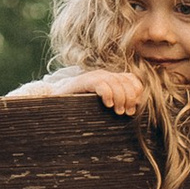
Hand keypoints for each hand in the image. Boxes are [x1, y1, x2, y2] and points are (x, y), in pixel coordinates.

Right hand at [10, 68, 151, 114]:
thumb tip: (134, 109)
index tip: (134, 108)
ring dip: (121, 97)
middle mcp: (102, 75)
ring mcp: (91, 77)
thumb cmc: (77, 113)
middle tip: (126, 112)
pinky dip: (107, 93)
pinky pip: (100, 83)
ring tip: (117, 111)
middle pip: (125, 81)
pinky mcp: (81, 81)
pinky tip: (107, 104)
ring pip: (115, 82)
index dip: (136, 92)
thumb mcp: (100, 109)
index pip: (131, 79)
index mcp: (109, 80)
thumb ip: (115, 105)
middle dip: (130, 97)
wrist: (52, 108)